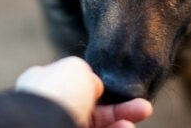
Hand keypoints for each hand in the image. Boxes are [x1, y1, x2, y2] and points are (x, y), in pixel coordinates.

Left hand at [15, 56, 152, 127]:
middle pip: (94, 108)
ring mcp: (60, 127)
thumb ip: (90, 75)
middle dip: (121, 107)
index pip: (79, 84)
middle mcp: (53, 108)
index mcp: (46, 85)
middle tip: (144, 107)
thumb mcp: (76, 68)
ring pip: (99, 125)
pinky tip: (128, 127)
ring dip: (121, 120)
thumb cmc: (57, 93)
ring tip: (141, 113)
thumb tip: (96, 87)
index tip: (124, 87)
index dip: (103, 86)